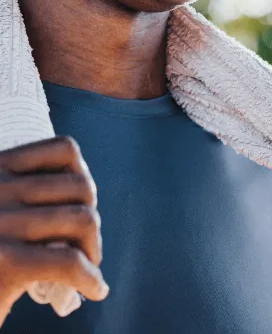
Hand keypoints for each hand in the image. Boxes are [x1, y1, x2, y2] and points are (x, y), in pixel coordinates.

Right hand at [0, 137, 108, 327]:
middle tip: (83, 244)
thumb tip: (85, 188)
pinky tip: (94, 289)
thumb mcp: (2, 207)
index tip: (79, 203)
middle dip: (90, 216)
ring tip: (88, 266)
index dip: (82, 176)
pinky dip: (90, 277)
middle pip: (80, 185)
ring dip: (93, 246)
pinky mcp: (2, 262)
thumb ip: (25, 189)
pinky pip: (70, 262)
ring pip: (83, 219)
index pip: (64, 149)